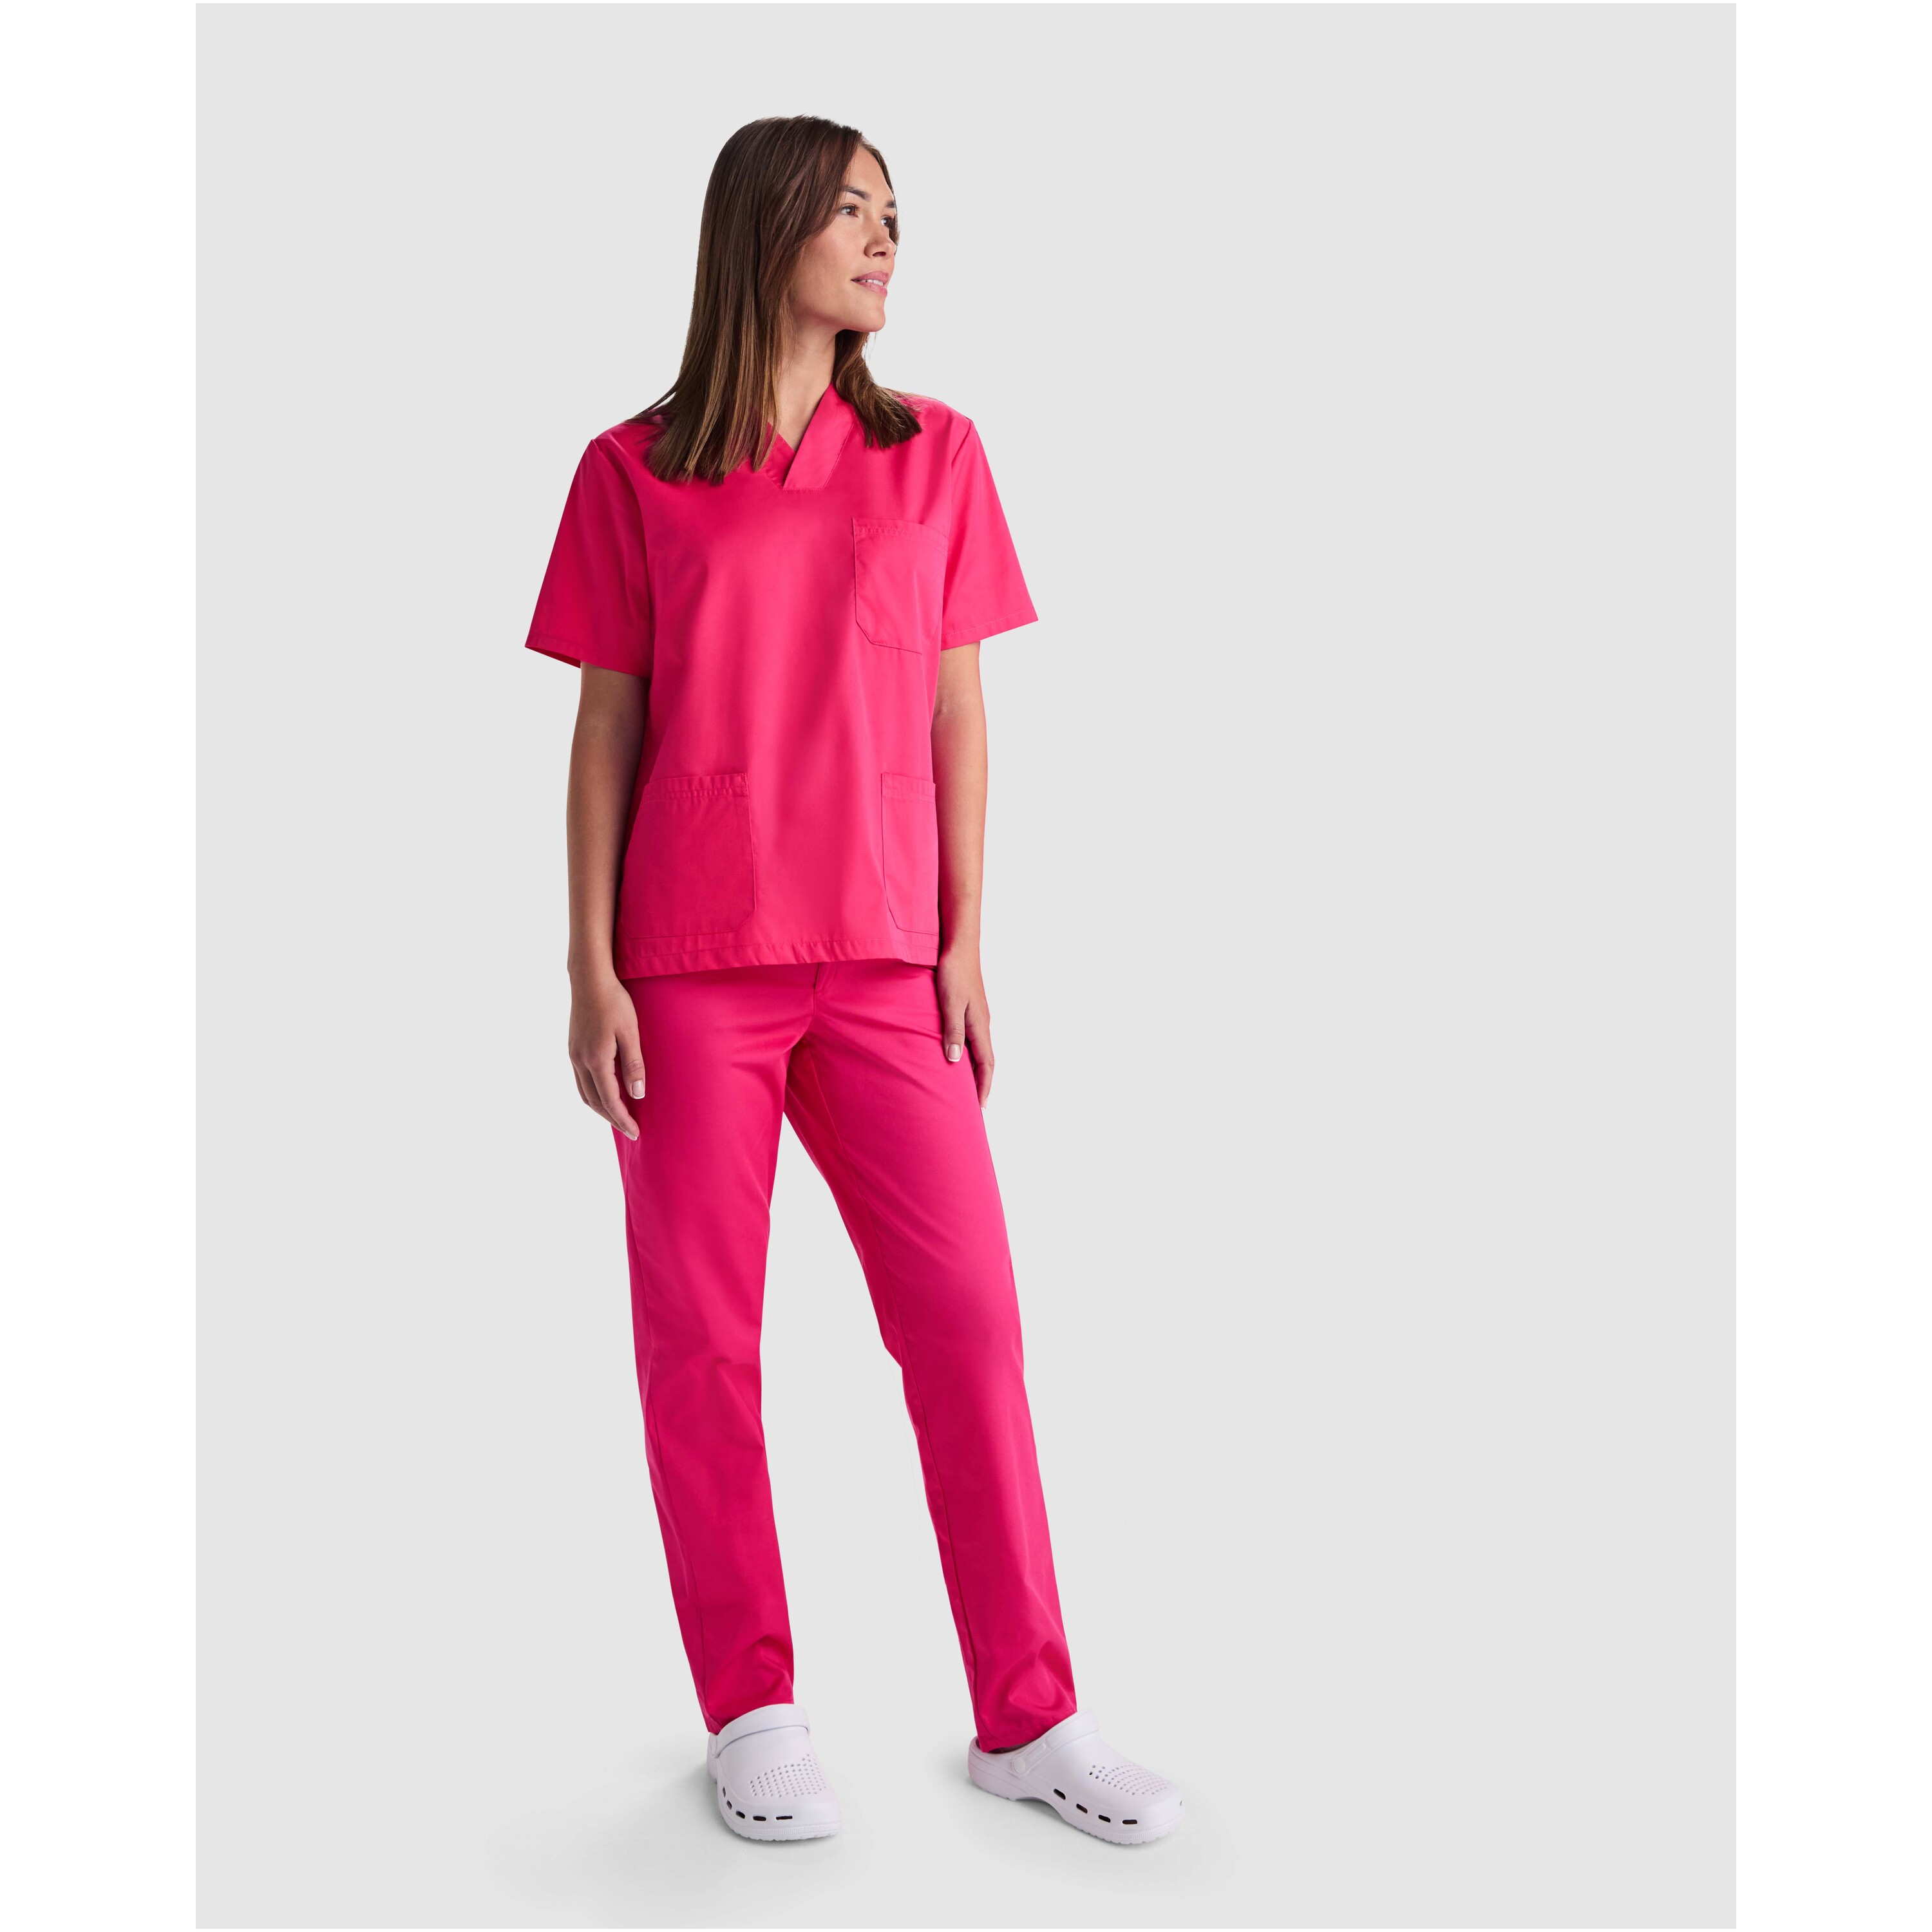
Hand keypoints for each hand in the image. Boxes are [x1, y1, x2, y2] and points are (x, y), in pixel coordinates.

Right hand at [568, 972, 644, 1138]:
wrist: (589, 979)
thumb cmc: (614, 1002)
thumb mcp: (630, 1032)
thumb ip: (634, 1064)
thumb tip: (637, 1095)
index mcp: (596, 1059)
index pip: (609, 1100)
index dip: (622, 1119)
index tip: (635, 1132)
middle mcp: (580, 1061)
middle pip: (593, 1101)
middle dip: (612, 1118)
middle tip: (629, 1130)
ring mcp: (573, 1054)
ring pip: (584, 1093)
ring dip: (600, 1108)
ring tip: (618, 1117)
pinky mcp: (573, 1048)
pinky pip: (580, 1080)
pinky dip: (592, 1094)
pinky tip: (604, 1093)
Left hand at [936, 947, 994, 1106]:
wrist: (959, 947)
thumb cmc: (953, 973)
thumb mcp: (949, 1003)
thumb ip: (952, 1031)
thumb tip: (953, 1061)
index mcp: (980, 1026)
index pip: (986, 1065)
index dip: (984, 1086)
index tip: (980, 1107)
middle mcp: (982, 1025)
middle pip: (986, 1062)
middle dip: (982, 1084)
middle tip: (975, 1106)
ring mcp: (977, 1018)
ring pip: (980, 1051)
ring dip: (976, 1071)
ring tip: (967, 1088)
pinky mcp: (971, 1010)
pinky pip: (973, 1040)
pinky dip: (969, 1056)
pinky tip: (958, 1058)